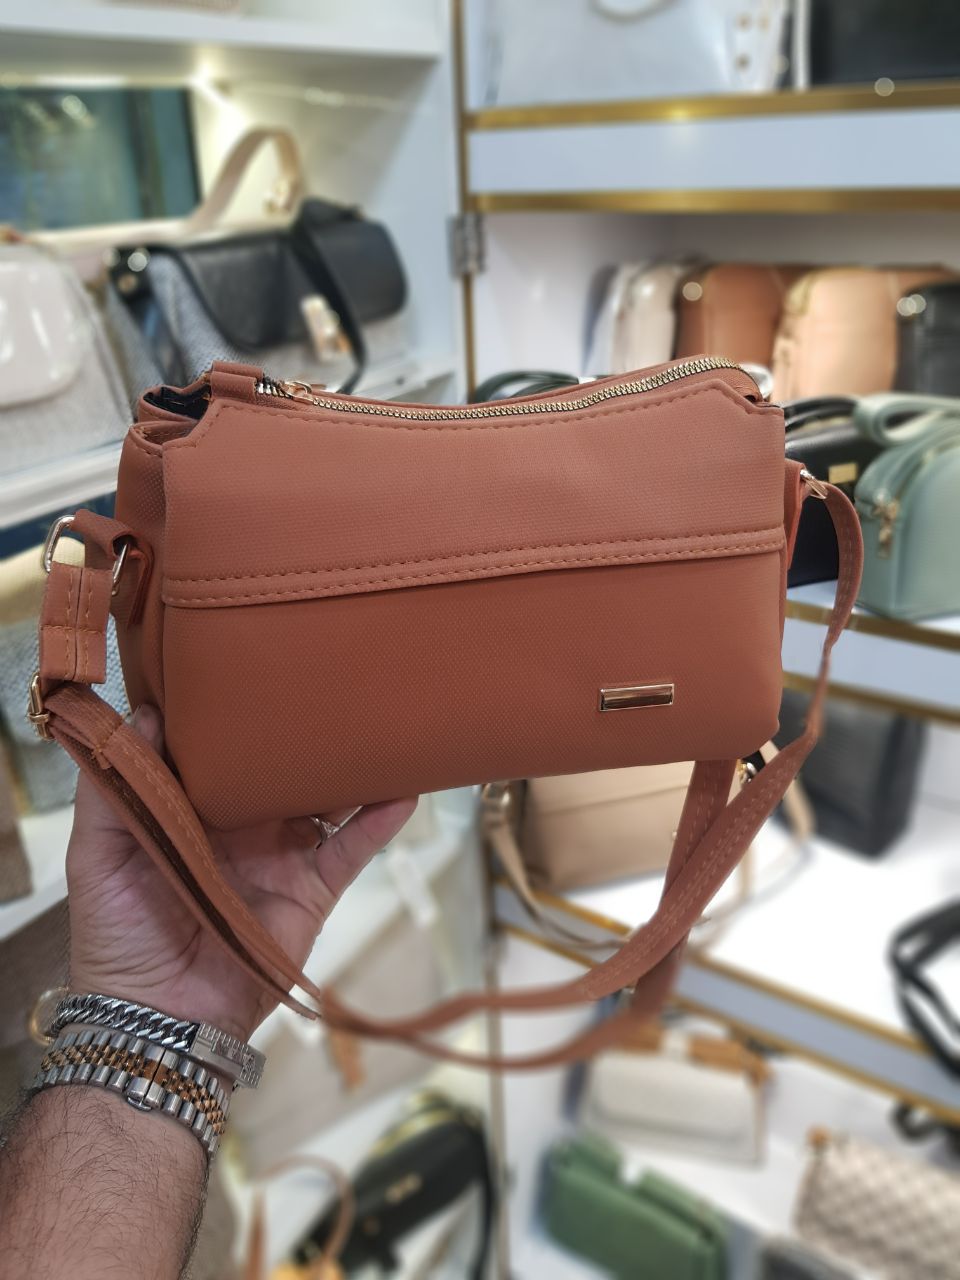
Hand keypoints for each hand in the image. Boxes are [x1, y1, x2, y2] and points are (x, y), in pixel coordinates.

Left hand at [66, 706, 417, 1039]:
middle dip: (302, 731)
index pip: (221, 752)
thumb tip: (143, 715)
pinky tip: (402, 789)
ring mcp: (283, 856)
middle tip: (327, 683)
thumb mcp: (97, 855)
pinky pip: (351, 849)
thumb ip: (112, 789)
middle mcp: (243, 826)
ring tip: (376, 723)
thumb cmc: (117, 934)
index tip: (252, 667)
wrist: (157, 1016)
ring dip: (349, 767)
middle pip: (281, 769)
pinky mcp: (312, 889)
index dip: (234, 716)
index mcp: (192, 811)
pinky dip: (378, 821)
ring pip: (325, 800)